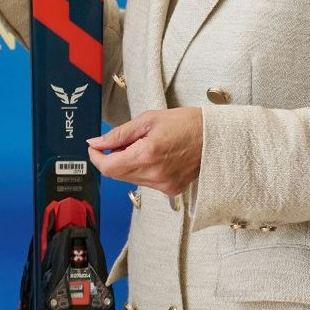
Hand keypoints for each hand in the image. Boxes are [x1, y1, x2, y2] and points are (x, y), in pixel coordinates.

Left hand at [87, 108, 203, 196]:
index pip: (108, 167)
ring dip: (127, 164)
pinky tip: (154, 157)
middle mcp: (154, 175)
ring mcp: (163, 185)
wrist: (215, 137)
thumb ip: (119, 134)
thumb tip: (96, 143)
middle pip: (117, 174)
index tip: (94, 147)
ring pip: (130, 179)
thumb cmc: (186, 123)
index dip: (96, 157)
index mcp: (147, 155)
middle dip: (112, 158)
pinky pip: (146, 182)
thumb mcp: (148, 120)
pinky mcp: (171, 190)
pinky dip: (142, 171)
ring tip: (141, 146)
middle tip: (120, 142)